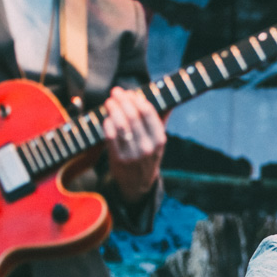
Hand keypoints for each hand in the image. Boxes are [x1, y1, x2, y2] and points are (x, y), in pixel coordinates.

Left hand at [100, 87, 166, 203]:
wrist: (138, 184)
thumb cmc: (147, 156)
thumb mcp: (158, 141)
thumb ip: (161, 120)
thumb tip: (169, 100)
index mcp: (159, 140)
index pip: (148, 113)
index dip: (137, 99)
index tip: (129, 92)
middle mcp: (147, 147)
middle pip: (133, 116)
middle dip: (122, 100)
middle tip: (115, 92)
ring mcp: (132, 154)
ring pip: (120, 124)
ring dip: (113, 109)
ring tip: (109, 102)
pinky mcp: (118, 159)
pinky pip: (110, 136)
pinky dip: (107, 123)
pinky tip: (107, 118)